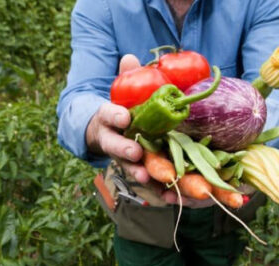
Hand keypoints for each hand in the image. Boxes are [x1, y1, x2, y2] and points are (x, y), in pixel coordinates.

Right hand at [86, 54, 213, 207]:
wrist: (106, 133)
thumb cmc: (118, 110)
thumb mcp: (120, 92)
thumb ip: (125, 77)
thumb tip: (130, 57)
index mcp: (109, 118)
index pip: (108, 115)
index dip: (114, 117)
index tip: (124, 118)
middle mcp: (114, 140)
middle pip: (115, 146)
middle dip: (124, 151)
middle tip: (135, 153)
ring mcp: (124, 157)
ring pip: (129, 166)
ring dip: (139, 173)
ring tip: (148, 178)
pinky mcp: (138, 168)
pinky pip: (147, 181)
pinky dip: (158, 189)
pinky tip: (171, 196)